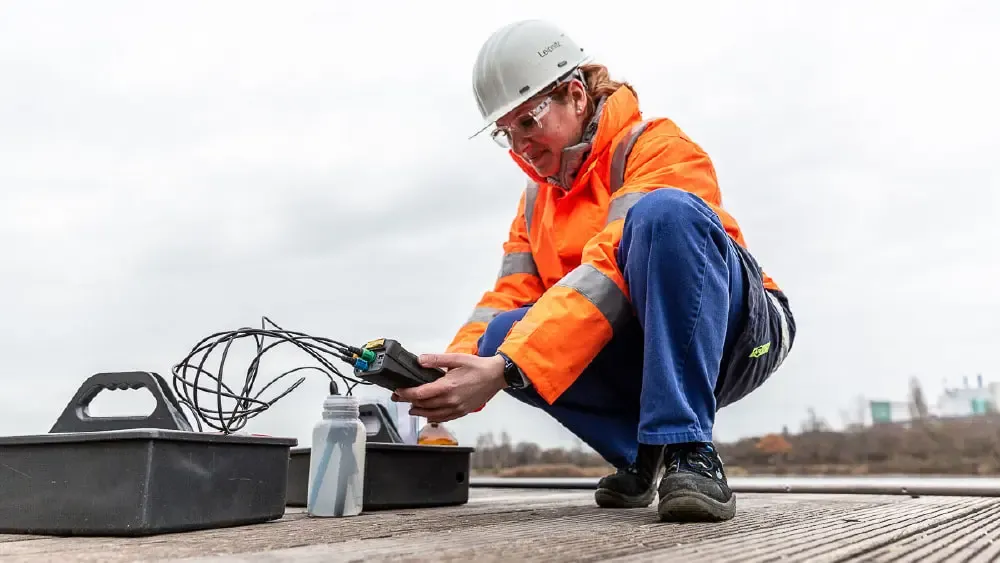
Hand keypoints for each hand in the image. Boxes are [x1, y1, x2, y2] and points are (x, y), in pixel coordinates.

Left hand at [392, 353, 506, 422]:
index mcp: (447, 386)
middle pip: (423, 405)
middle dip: (408, 402)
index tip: (398, 391)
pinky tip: (429, 416)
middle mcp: (450, 400)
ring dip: (419, 412)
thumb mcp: (457, 358)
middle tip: (399, 399)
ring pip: (432, 414)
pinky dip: (433, 418)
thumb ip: (436, 359)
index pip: (420, 394)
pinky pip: (444, 418)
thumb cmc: (478, 367)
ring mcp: (456, 408)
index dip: (406, 394)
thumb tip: (420, 360)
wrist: (496, 376)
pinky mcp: (462, 411)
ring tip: (411, 409)